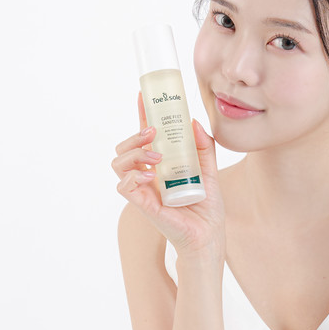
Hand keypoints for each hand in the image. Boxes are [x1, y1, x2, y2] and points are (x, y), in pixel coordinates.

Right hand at [112, 92, 224, 258]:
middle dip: (134, 134)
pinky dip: (133, 176)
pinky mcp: (142, 204)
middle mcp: (148, 173)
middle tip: (153, 133)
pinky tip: (149, 175)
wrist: (209, 234)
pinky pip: (124, 186)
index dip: (142, 114)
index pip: (146, 135)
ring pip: (118, 163)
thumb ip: (204, 147)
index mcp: (162, 163)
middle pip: (125, 146)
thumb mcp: (209, 170)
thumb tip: (194, 122)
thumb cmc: (206, 205)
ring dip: (133, 153)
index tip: (143, 95)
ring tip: (156, 157)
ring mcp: (143, 189)